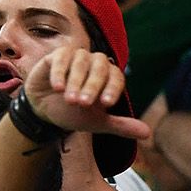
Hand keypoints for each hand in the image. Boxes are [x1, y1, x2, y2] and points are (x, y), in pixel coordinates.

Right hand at [25, 48, 154, 139]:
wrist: (43, 110)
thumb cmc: (73, 113)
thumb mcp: (97, 122)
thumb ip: (120, 126)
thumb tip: (147, 134)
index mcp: (109, 77)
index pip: (116, 78)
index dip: (112, 89)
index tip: (106, 104)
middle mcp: (95, 63)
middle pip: (99, 69)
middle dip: (92, 86)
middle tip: (83, 104)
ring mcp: (76, 57)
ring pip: (81, 62)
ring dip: (76, 80)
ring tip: (69, 99)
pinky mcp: (57, 56)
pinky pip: (61, 58)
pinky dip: (60, 72)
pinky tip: (57, 87)